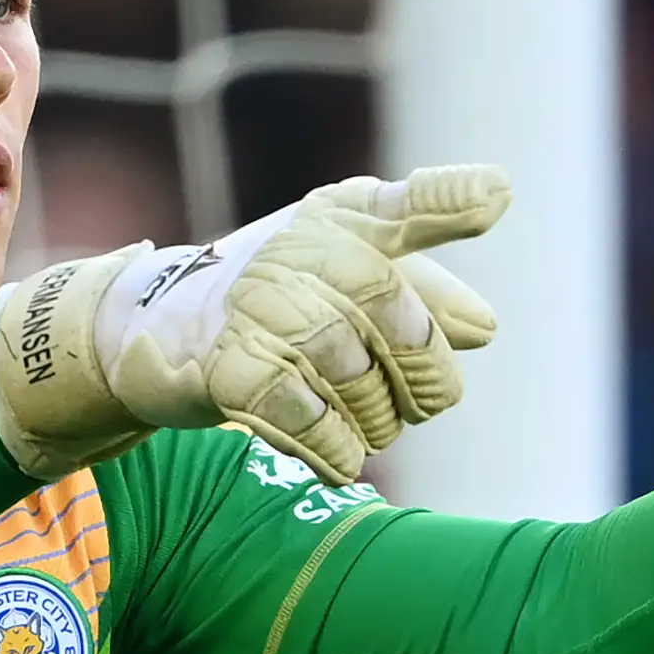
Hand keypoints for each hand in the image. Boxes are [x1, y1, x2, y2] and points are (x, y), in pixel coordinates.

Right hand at [0, 167, 509, 480]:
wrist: (156, 331)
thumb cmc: (279, 297)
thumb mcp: (351, 277)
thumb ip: (425, 294)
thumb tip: (484, 330)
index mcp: (341, 218)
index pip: (404, 204)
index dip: (450, 199)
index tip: (497, 197)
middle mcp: (298, 249)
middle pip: (394, 315)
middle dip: (426, 373)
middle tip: (424, 401)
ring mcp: (258, 306)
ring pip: (354, 375)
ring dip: (378, 418)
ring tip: (370, 424)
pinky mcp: (227, 367)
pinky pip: (306, 418)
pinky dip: (336, 448)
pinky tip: (342, 456)